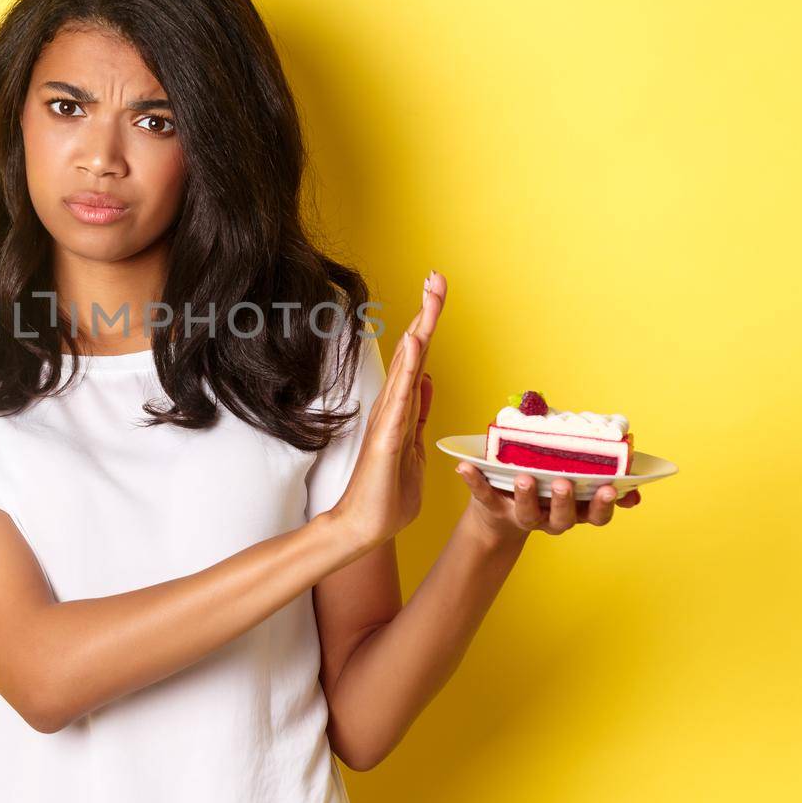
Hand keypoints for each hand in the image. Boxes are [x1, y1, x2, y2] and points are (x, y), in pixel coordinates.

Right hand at [328, 271, 447, 552]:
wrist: (364, 526)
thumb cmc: (387, 493)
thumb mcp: (414, 448)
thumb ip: (418, 415)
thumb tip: (425, 381)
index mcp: (403, 408)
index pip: (420, 358)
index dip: (428, 323)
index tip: (436, 292)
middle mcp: (394, 405)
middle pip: (415, 350)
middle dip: (427, 312)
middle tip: (437, 276)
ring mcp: (389, 418)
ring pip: (410, 364)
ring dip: (420, 327)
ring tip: (430, 294)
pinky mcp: (388, 437)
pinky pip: (402, 396)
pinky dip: (409, 366)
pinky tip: (414, 340)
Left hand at [456, 462, 640, 541]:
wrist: (497, 513)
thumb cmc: (541, 479)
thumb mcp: (566, 467)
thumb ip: (592, 460)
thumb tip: (625, 450)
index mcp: (574, 506)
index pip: (596, 512)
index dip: (605, 503)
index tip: (612, 488)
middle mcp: (551, 517)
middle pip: (565, 517)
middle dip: (567, 501)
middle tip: (565, 483)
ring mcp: (522, 514)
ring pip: (529, 514)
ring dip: (528, 496)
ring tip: (524, 478)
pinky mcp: (492, 507)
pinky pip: (483, 495)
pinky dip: (474, 481)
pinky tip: (464, 466)